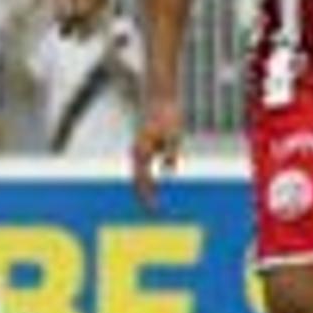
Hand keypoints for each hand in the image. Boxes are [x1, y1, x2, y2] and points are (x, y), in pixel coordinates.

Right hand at [131, 96, 180, 211]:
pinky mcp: (144, 147)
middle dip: (144, 195)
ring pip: (138, 174)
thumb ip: (171, 152)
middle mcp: (137, 152)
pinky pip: (143, 167)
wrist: (161, 102)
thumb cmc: (169, 117)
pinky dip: (146, 179)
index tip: (154, 207)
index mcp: (143, 151)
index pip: (143, 179)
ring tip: (151, 203)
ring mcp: (139, 150)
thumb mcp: (174, 135)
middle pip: (138, 179)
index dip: (148, 195)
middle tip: (153, 210)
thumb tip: (169, 169)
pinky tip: (152, 187)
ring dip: (144, 188)